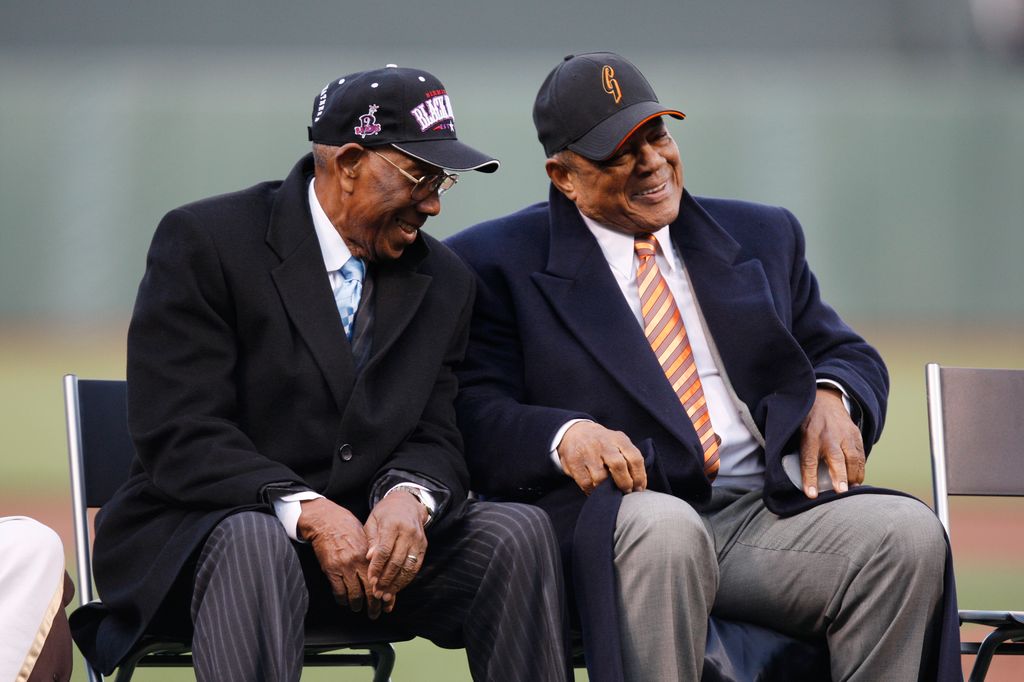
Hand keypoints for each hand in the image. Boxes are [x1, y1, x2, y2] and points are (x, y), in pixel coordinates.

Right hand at [297, 497, 377, 613]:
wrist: (326, 521)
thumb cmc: (348, 527)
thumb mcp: (365, 538)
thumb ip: (372, 556)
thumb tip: (381, 572)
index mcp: (368, 555)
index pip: (380, 580)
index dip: (384, 595)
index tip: (387, 604)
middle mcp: (357, 563)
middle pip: (370, 591)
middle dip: (373, 606)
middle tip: (375, 614)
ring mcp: (343, 567)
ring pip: (353, 594)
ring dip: (357, 605)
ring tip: (359, 608)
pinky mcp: (330, 570)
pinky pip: (338, 591)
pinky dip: (342, 599)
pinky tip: (344, 602)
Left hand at [364, 490, 428, 615]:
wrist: (407, 503)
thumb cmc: (385, 513)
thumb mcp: (373, 521)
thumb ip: (372, 540)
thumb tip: (369, 558)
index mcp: (393, 524)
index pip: (384, 550)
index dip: (377, 567)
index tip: (370, 580)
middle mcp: (408, 532)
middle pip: (397, 561)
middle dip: (386, 579)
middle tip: (377, 593)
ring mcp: (418, 539)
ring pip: (408, 566)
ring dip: (397, 583)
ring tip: (386, 595)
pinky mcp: (424, 546)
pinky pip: (416, 566)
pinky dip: (406, 579)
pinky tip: (397, 587)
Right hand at [557, 421, 646, 494]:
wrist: (575, 432)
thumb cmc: (603, 444)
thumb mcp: (618, 443)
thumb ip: (630, 459)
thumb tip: (639, 487)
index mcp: (618, 439)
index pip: (635, 458)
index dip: (639, 477)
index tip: (639, 488)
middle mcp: (603, 443)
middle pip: (618, 465)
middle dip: (625, 483)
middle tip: (626, 491)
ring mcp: (587, 452)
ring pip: (600, 478)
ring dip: (607, 489)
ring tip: (609, 491)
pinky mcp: (574, 462)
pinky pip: (586, 483)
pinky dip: (592, 491)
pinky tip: (596, 490)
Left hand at [799, 387, 865, 498]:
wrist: (824, 400)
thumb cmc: (807, 422)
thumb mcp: (797, 432)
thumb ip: (799, 452)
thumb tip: (795, 478)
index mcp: (809, 435)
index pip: (809, 460)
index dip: (809, 478)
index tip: (811, 494)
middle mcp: (829, 435)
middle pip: (835, 458)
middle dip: (839, 476)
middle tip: (842, 492)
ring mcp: (844, 434)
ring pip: (853, 457)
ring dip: (854, 475)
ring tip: (852, 488)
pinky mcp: (855, 434)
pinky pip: (861, 453)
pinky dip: (860, 467)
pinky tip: (857, 478)